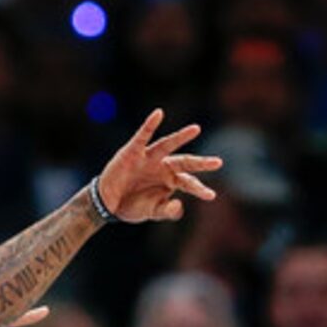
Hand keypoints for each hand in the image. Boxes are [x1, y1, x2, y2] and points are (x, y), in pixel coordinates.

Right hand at [95, 109, 221, 222]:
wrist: (108, 204)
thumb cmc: (132, 206)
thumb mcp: (152, 212)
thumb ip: (167, 211)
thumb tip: (180, 205)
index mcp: (170, 181)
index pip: (189, 182)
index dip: (199, 189)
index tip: (211, 196)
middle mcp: (163, 166)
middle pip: (185, 163)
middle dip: (200, 163)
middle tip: (218, 163)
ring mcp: (149, 158)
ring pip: (168, 146)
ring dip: (181, 137)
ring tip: (196, 129)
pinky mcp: (133, 152)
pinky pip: (142, 137)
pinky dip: (149, 125)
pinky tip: (158, 113)